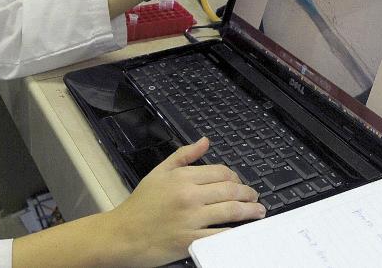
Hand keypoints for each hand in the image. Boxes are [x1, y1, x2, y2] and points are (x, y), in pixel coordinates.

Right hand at [103, 138, 264, 266]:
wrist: (124, 234)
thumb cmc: (140, 206)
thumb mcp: (158, 172)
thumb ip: (183, 155)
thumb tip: (205, 141)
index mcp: (181, 177)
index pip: (220, 171)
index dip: (235, 176)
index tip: (239, 182)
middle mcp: (188, 196)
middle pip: (230, 190)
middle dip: (248, 193)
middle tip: (254, 197)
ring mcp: (191, 219)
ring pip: (231, 210)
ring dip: (250, 211)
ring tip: (257, 211)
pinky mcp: (191, 240)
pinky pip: (221, 235)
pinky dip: (236, 232)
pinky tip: (244, 230)